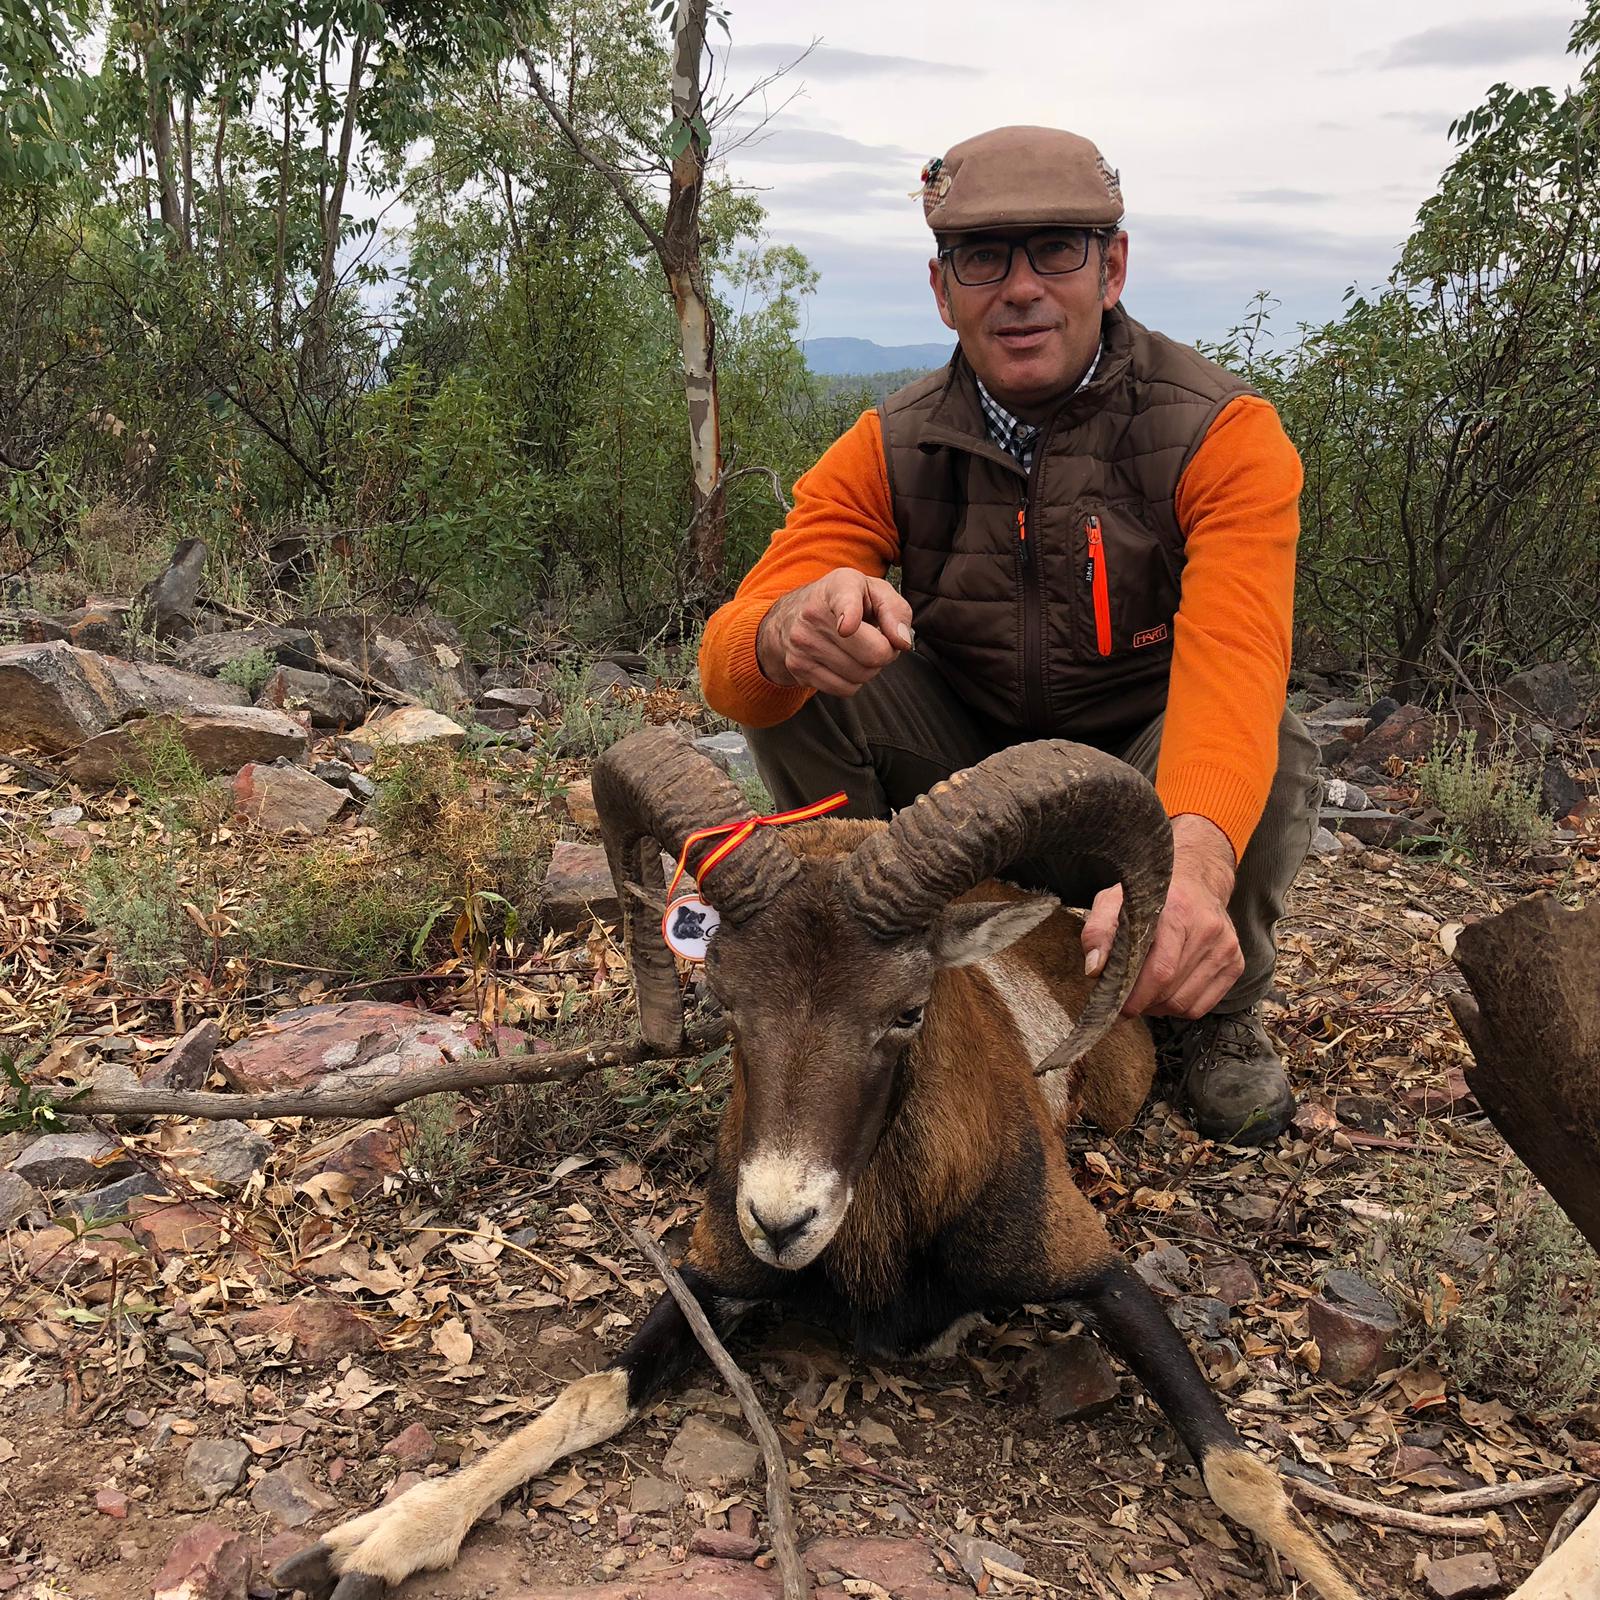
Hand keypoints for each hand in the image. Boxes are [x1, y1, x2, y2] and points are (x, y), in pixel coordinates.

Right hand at [756, 569, 914, 695]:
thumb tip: (901, 642)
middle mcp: (814, 614)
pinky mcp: (798, 668)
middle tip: (877, 640)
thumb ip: (896, 611)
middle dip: (885, 652)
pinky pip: (845, 689)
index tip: (846, 627)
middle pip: (872, 654)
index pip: (844, 602)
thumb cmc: (844, 601)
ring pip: (861, 675)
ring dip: (869, 668)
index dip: (849, 615)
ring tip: (858, 649)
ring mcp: (803, 643)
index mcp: (838, 587)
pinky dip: (852, 681)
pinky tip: (844, 662)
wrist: (794, 613)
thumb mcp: (875, 591)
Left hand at [1080, 814, 1242, 1018]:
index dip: (1136, 996)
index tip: (1117, 1005)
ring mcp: (1226, 948)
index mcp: (1179, 912)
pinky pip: (1202, 1006)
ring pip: (1186, 1004)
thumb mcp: (1114, 900)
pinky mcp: (1236, 963)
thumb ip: (1098, 932)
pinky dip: (1179, 1007)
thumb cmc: (1151, 895)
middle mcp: (1208, 930)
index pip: (1160, 971)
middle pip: (1171, 991)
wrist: (1196, 880)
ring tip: (1145, 994)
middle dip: (1143, 1003)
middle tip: (1126, 999)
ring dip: (1159, 1008)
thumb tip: (1094, 969)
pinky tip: (1166, 992)